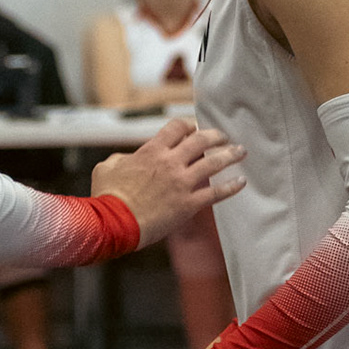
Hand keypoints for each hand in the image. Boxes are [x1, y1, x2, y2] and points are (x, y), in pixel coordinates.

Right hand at [91, 117, 244, 247]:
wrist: (115, 222)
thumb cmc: (107, 195)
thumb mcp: (107, 167)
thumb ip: (122, 158)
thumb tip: (129, 159)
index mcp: (151, 151)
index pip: (176, 128)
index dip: (187, 125)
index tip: (193, 128)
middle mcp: (170, 163)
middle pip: (201, 141)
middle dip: (216, 136)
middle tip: (224, 137)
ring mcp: (182, 183)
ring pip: (214, 164)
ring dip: (230, 155)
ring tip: (240, 152)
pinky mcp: (188, 204)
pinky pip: (216, 193)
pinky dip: (231, 187)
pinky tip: (241, 182)